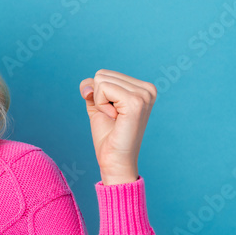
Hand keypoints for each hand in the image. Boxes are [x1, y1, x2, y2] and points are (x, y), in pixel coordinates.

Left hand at [79, 69, 156, 184]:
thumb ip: (91, 88)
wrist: (114, 159)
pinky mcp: (136, 102)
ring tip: (114, 118)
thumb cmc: (108, 135)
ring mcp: (144, 94)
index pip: (105, 74)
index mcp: (143, 88)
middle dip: (99, 97)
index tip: (112, 113)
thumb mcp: (97, 105)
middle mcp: (148, 88)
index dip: (98, 95)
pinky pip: (103, 88)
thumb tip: (87, 86)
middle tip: (112, 117)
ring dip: (100, 102)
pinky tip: (114, 118)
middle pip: (102, 75)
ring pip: (101, 81)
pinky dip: (101, 105)